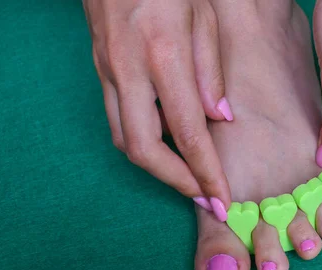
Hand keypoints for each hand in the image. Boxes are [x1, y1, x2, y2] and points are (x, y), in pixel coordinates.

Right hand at [83, 0, 232, 220]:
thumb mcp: (204, 15)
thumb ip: (211, 70)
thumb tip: (219, 118)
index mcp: (164, 55)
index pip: (188, 131)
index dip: (205, 171)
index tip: (221, 199)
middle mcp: (130, 70)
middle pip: (143, 149)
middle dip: (175, 181)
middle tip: (203, 197)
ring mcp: (108, 72)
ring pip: (123, 139)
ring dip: (156, 167)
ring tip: (187, 178)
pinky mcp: (100, 70)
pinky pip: (116, 119)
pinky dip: (141, 142)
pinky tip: (165, 146)